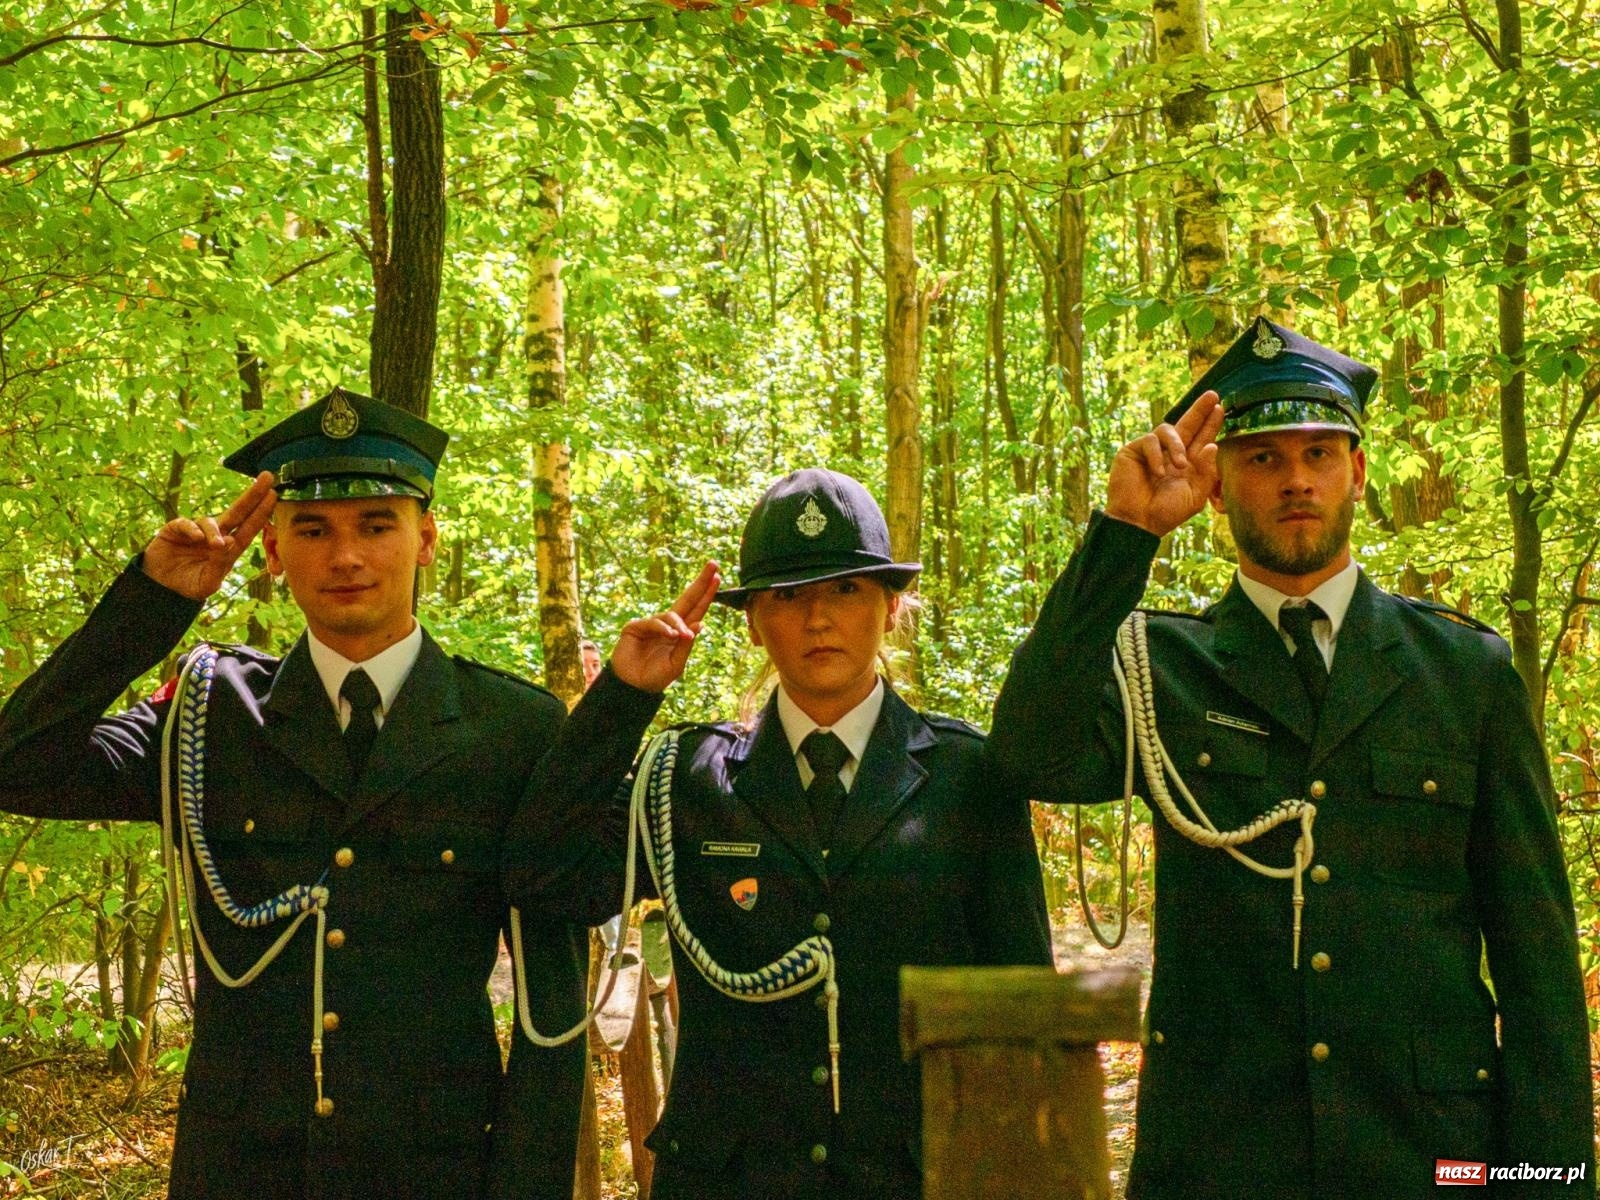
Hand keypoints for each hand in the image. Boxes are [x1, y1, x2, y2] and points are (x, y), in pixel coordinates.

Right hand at [142, 473, 276, 600]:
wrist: (161, 587)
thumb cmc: (190, 584)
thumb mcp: (208, 583)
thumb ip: (219, 565)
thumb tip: (229, 542)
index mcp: (229, 548)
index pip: (250, 527)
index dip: (262, 512)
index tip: (274, 494)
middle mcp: (216, 535)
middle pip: (238, 512)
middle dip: (253, 495)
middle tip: (267, 477)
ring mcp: (197, 531)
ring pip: (211, 522)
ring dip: (214, 531)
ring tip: (216, 545)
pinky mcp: (176, 530)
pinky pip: (186, 524)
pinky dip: (191, 529)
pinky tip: (196, 538)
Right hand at [610, 562, 721, 693]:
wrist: (633, 687)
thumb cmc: (656, 677)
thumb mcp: (677, 664)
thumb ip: (687, 645)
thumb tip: (701, 624)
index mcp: (680, 633)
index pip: (697, 609)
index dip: (707, 594)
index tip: (718, 577)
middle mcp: (668, 625)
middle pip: (688, 598)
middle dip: (701, 582)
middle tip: (713, 565)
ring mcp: (651, 624)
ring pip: (672, 615)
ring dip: (680, 624)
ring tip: (682, 637)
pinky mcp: (635, 627)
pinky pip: (654, 623)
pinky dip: (664, 629)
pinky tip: (671, 636)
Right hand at [1103, 391, 1224, 537]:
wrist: (1138, 522)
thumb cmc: (1166, 513)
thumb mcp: (1194, 496)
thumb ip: (1206, 472)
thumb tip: (1211, 446)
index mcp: (1187, 464)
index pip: (1200, 438)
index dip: (1210, 424)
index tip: (1220, 408)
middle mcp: (1169, 454)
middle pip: (1186, 424)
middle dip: (1199, 410)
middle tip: (1212, 395)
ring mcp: (1151, 451)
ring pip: (1167, 429)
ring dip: (1177, 445)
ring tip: (1179, 465)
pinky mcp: (1133, 450)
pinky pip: (1149, 440)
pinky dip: (1156, 455)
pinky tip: (1157, 473)